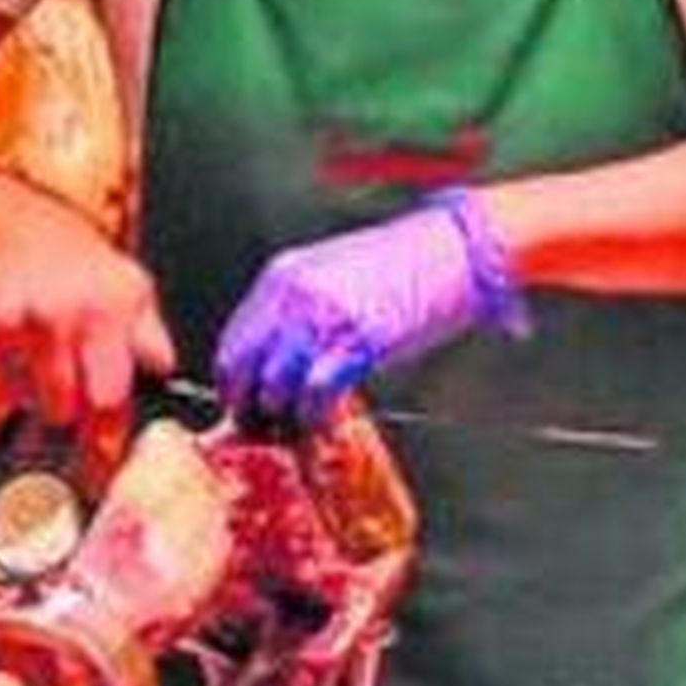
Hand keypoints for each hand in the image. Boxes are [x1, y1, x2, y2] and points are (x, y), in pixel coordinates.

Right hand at [0, 182, 173, 429]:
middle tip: (76, 378)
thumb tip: (163, 374)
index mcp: (102, 311)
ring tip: (51, 351)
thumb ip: (151, 339)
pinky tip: (21, 339)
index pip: (106, 399)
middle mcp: (54, 316)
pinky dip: (10, 373)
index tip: (101, 462)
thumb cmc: (82, 264)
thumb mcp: (132, 289)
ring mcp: (9, 321)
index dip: (105, 437)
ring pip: (28, 400)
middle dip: (73, 406)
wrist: (17, 227)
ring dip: (41, 390)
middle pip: (62, 409)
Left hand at [214, 188, 526, 426]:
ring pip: (275, 387)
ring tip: (298, 433)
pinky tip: (324, 427)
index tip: (245, 407)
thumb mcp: (332, 275)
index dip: (234, 385)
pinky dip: (316, 420)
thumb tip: (277, 364)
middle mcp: (294, 295)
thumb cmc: (401, 264)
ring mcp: (324, 318)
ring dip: (284, 419)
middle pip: (243, 369)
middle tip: (265, 431)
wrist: (452, 252)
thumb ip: (299, 311)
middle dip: (250, 408)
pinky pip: (316, 394)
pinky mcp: (358, 342)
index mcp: (281, 276)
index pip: (233, 343)